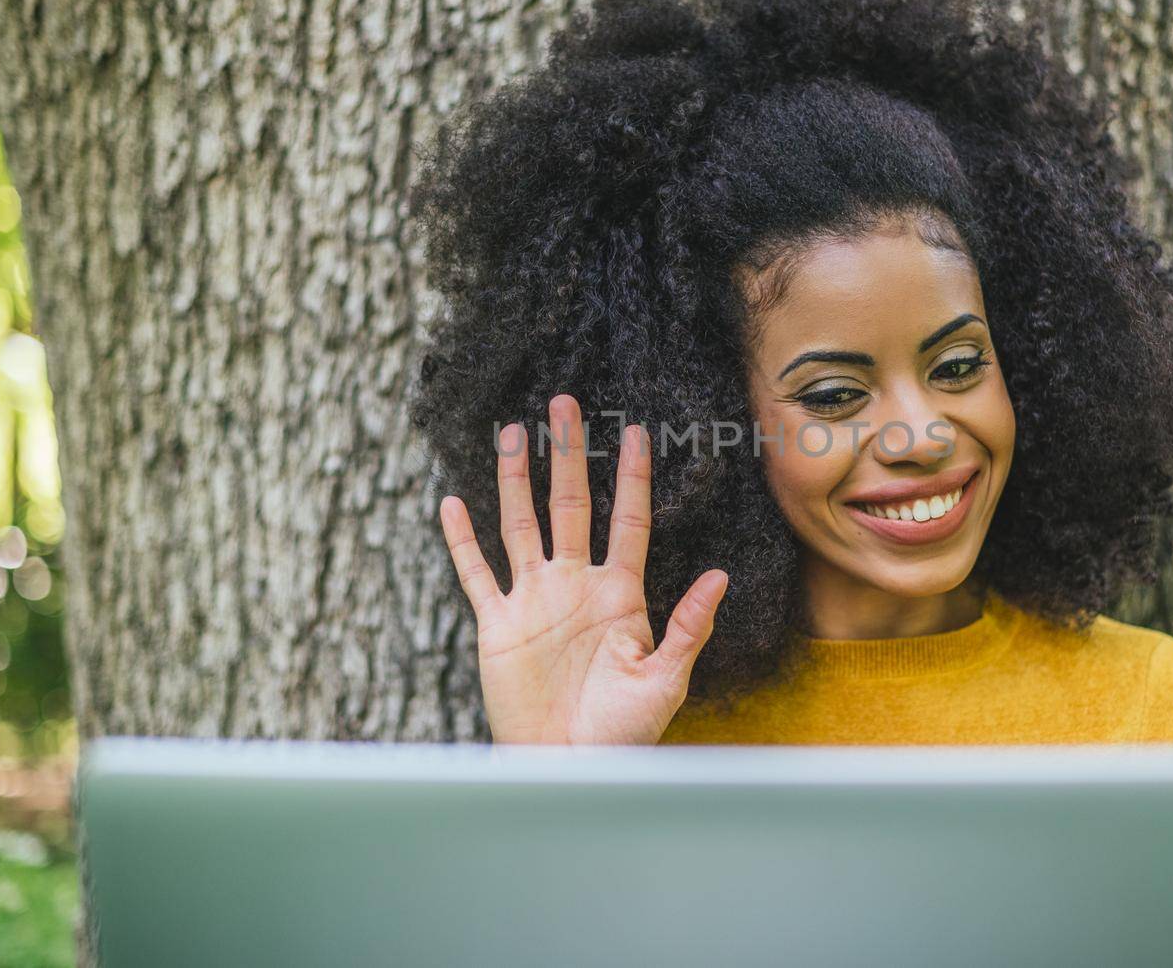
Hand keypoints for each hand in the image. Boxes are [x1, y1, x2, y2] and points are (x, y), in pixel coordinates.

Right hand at [438, 394, 728, 744]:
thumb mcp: (665, 678)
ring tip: (512, 431)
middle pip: (570, 504)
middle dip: (568, 454)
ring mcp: (534, 600)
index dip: (632, 477)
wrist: (570, 769)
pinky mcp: (499, 624)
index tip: (636, 432)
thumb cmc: (623, 733)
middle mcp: (575, 585)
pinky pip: (476, 573)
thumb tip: (720, 575)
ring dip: (515, 479)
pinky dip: (462, 539)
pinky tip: (451, 502)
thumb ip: (688, 625)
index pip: (628, 520)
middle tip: (565, 404)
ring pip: (522, 523)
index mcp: (621, 593)